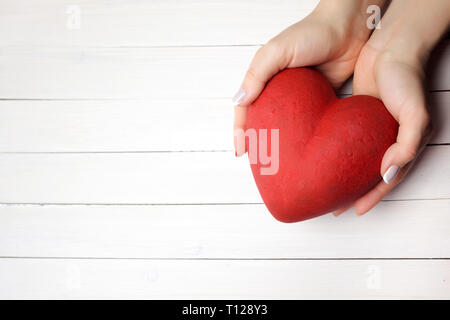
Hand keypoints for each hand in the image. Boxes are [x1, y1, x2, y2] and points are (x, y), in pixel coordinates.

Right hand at [233, 0, 384, 154]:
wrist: (349, 28)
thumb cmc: (311, 32)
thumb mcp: (276, 50)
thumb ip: (258, 74)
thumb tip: (239, 100)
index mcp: (265, 81)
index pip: (247, 110)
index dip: (241, 131)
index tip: (240, 151)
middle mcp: (281, 94)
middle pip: (264, 123)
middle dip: (259, 144)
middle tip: (258, 164)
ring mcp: (301, 102)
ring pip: (286, 129)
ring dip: (281, 147)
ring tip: (278, 167)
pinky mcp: (321, 105)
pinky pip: (310, 127)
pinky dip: (305, 141)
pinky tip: (304, 154)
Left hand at [334, 0, 449, 215]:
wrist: (391, 47)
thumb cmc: (407, 78)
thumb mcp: (416, 114)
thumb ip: (406, 146)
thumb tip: (388, 173)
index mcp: (402, 143)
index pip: (386, 179)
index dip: (372, 196)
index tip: (354, 211)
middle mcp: (386, 139)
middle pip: (368, 173)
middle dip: (353, 192)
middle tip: (334, 206)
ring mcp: (371, 128)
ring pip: (355, 159)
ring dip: (342, 175)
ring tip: (324, 188)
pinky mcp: (357, 116)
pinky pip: (345, 140)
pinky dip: (336, 152)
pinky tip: (321, 158)